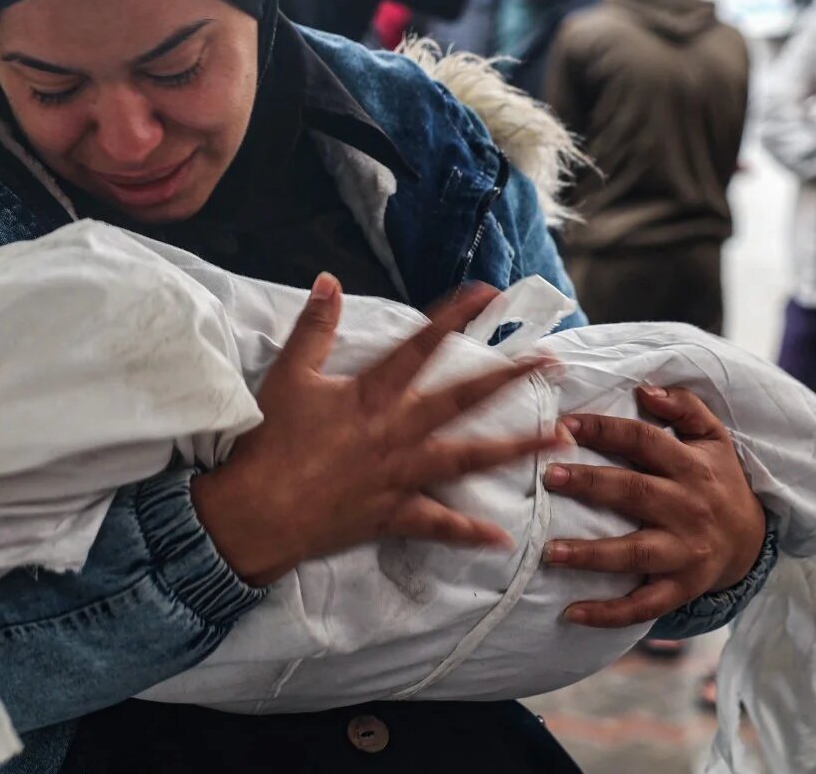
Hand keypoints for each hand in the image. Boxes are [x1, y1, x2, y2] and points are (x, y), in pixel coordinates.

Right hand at [191, 276, 565, 586]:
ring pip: (469, 458)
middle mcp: (397, 431)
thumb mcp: (288, 376)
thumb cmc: (269, 443)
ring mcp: (401, 475)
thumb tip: (328, 280)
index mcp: (372, 394)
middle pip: (463, 398)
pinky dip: (469, 531)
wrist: (256, 512)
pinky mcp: (394, 514)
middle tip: (551, 364)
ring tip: (559, 440)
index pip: (420, 346)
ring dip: (517, 448)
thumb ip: (315, 328)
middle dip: (510, 378)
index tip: (488, 293)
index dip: (454, 316)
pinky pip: (439, 524)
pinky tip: (502, 535)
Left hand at [540, 386, 765, 627]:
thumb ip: (684, 407)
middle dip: (590, 484)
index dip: (603, 429)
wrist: (753, 540)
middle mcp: (687, 507)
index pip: (643, 440)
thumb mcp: (714, 438)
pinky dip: (608, 613)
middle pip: (633, 492)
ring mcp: (683, 551)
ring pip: (634, 553)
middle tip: (549, 477)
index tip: (563, 424)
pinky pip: (643, 605)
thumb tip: (646, 389)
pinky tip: (572, 613)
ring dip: (591, 553)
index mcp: (690, 466)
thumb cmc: (719, 481)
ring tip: (550, 552)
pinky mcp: (680, 588)